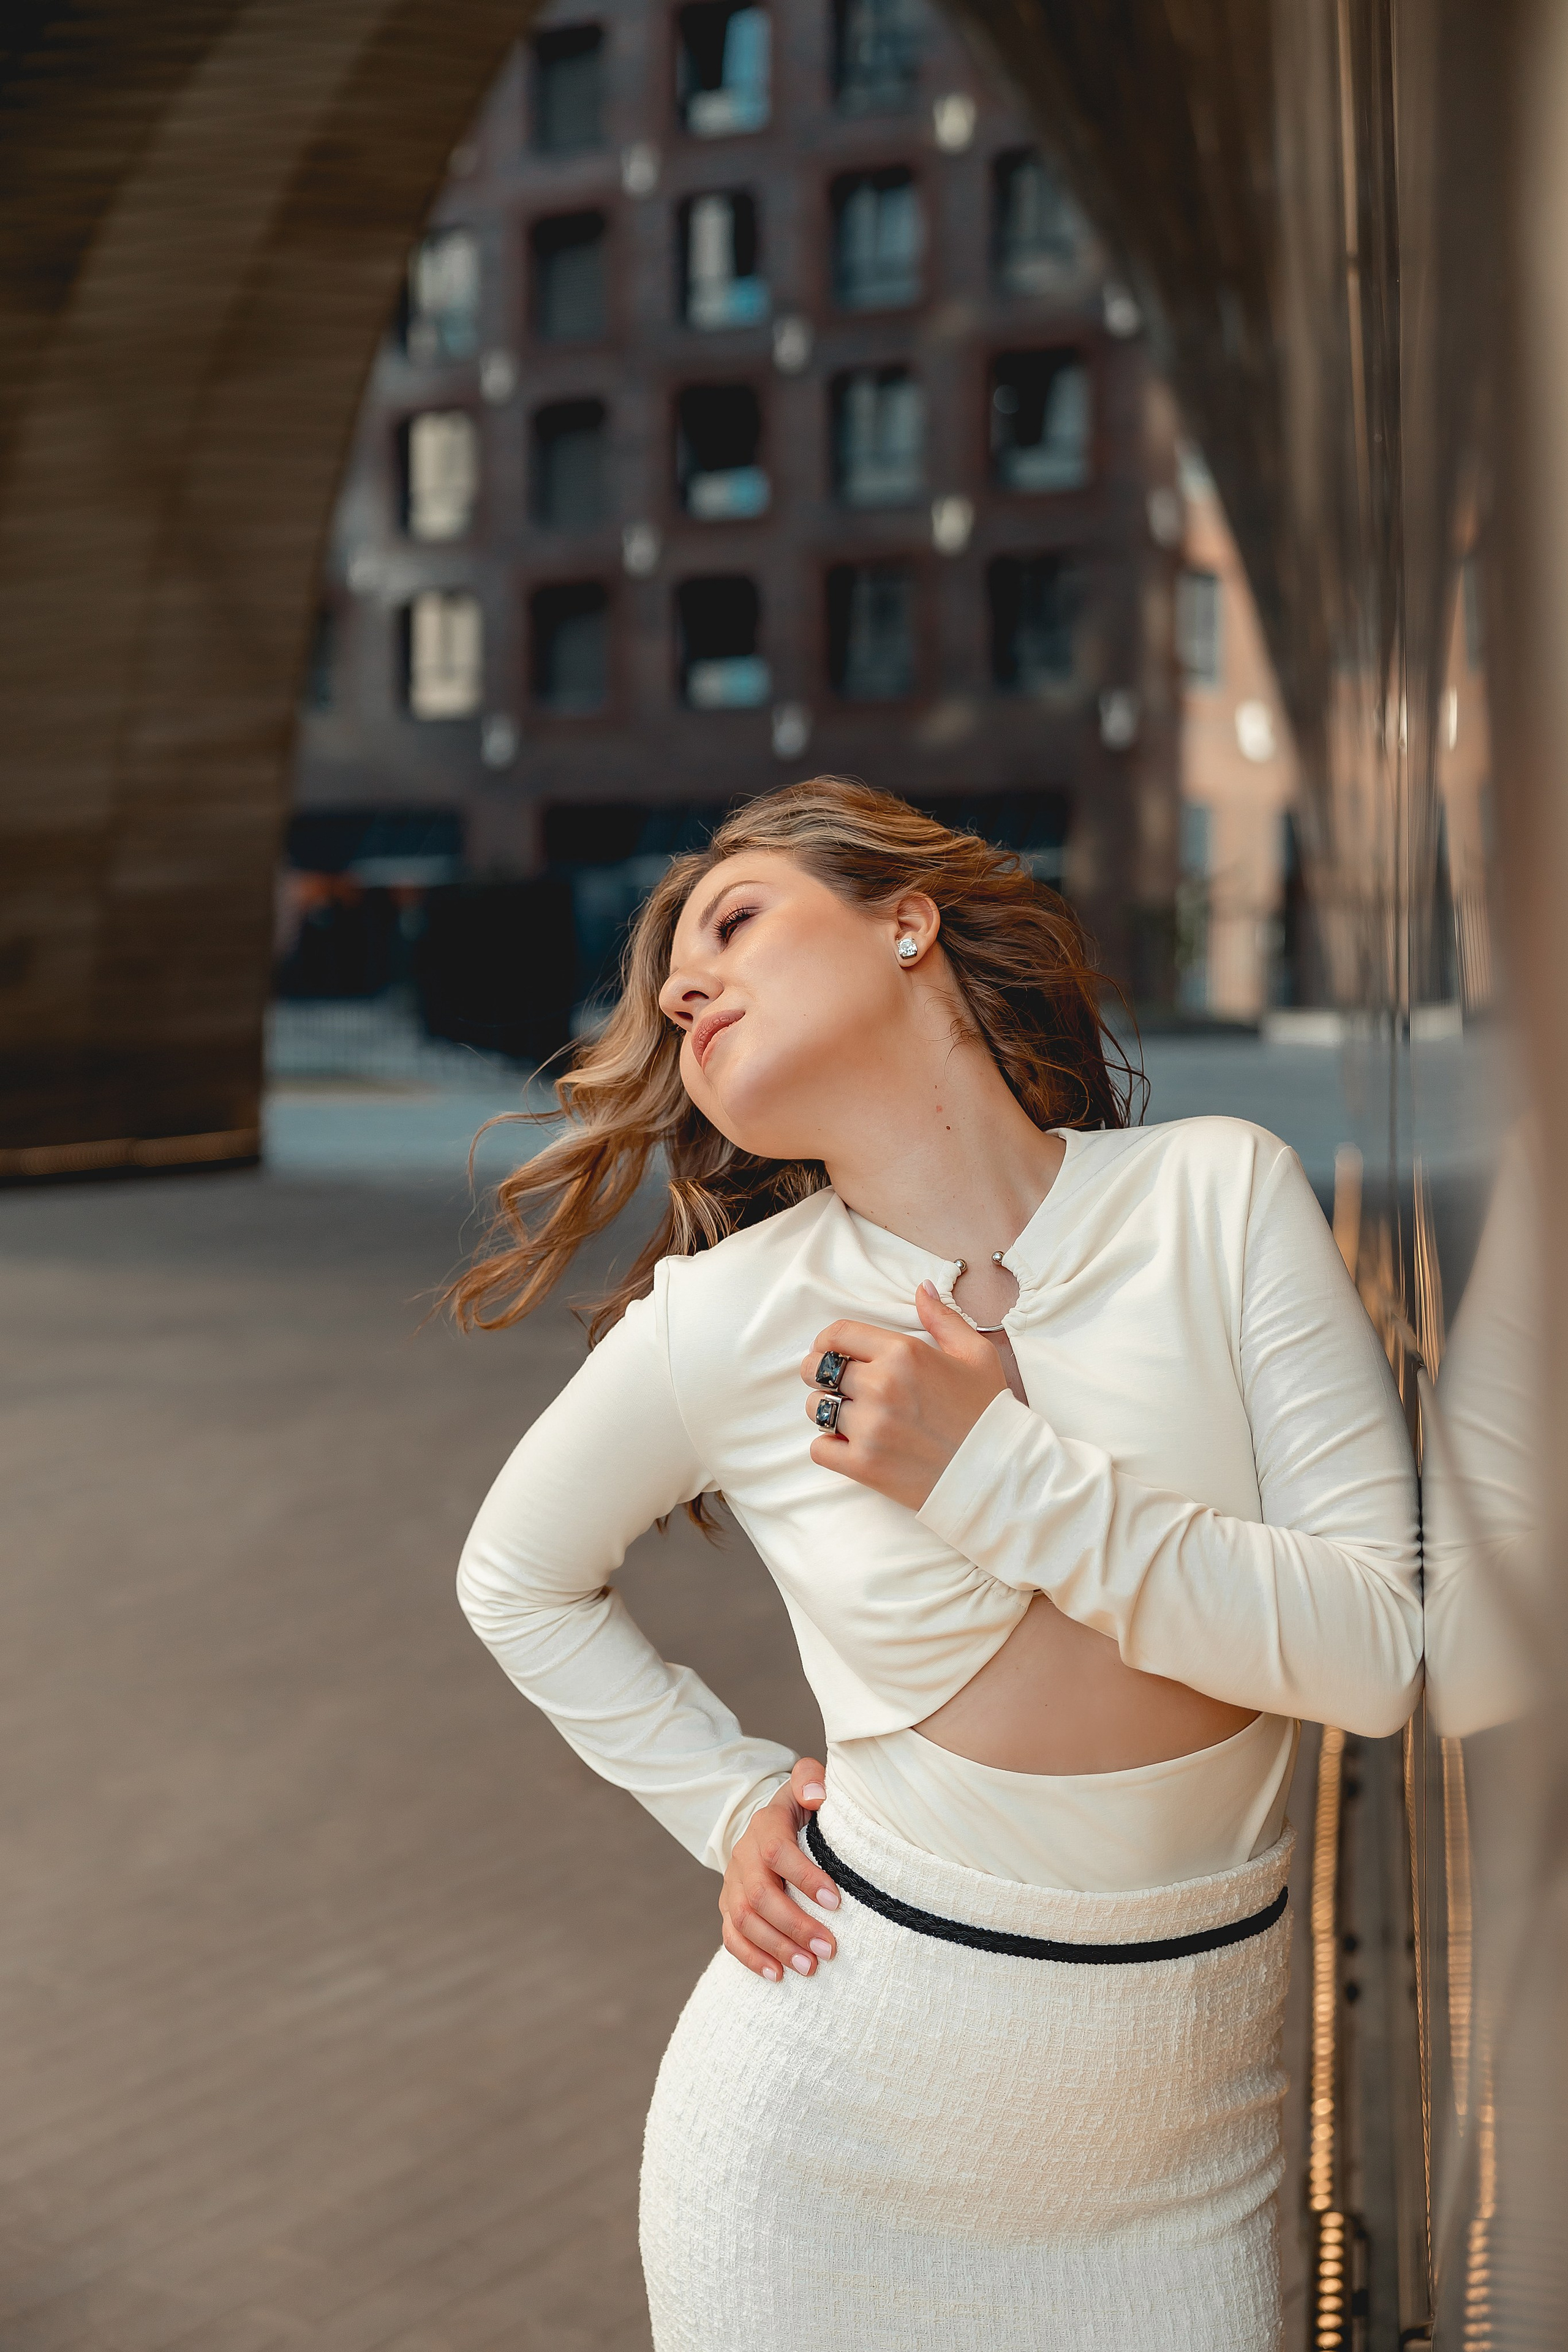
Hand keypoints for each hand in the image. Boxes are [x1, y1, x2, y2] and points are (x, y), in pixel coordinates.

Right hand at [719, 1759, 839, 1981]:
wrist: (768, 1823)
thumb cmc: (800, 1807)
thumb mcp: (806, 1783)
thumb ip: (811, 1779)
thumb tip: (818, 1795)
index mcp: (765, 1825)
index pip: (778, 1853)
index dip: (805, 1878)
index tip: (835, 1902)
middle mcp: (744, 1855)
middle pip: (760, 1896)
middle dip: (794, 1925)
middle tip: (828, 1949)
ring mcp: (733, 1883)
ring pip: (744, 1921)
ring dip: (776, 1947)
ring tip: (810, 1967)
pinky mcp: (729, 1906)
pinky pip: (731, 1936)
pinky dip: (752, 1959)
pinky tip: (777, 1976)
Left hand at [800, 1281, 1007, 1510]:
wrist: (1000, 1472)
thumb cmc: (988, 1412)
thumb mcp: (975, 1354)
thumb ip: (942, 1318)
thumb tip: (922, 1288)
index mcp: (904, 1353)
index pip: (837, 1334)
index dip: (826, 1341)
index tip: (828, 1351)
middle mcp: (881, 1386)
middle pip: (816, 1368)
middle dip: (820, 1373)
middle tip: (836, 1384)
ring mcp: (870, 1427)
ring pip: (815, 1408)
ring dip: (826, 1410)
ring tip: (850, 1416)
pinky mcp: (864, 1465)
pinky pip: (819, 1448)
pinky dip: (829, 1447)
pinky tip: (850, 1445)